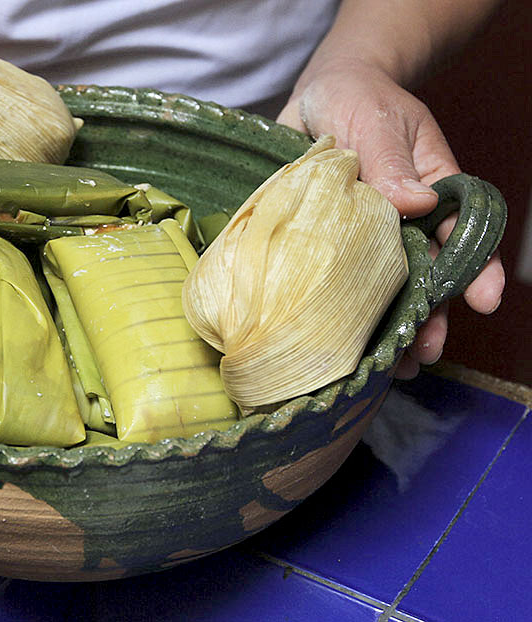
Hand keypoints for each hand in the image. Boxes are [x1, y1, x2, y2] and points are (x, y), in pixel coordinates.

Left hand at [277, 60, 504, 378]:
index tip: (485, 300)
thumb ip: (391, 161)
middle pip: (424, 275)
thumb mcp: (376, 121)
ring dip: (387, 324)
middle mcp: (400, 219)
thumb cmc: (357, 98)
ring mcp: (363, 233)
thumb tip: (416, 202)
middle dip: (431, 315)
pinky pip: (335, 279)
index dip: (476, 268)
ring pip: (382, 286)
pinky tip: (340, 342)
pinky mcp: (325, 240)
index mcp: (428, 190)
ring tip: (391, 364)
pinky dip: (339, 310)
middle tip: (425, 351)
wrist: (315, 96)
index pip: (459, 235)